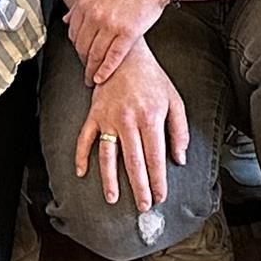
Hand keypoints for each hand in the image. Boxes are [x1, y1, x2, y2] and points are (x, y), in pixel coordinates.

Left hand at [63, 0, 170, 83]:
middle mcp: (95, 15)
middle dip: (82, 61)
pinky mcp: (128, 33)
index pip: (73, 33)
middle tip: (85, 70)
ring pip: (95, 54)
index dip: (76, 47)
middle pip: (81, 46)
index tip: (80, 54)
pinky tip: (101, 78)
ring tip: (91, 80)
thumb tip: (66, 19)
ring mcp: (111, 24)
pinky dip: (105, 70)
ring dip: (91, 70)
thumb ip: (81, 4)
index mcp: (85, 3)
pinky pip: (113, 57)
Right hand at [71, 44, 190, 213]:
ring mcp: (108, 118)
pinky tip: (81, 172)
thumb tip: (179, 158)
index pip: (155, 157)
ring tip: (113, 198)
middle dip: (139, 187)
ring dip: (110, 179)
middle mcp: (128, 121)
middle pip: (133, 162)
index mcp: (150, 118)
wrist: (125, 55)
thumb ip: (179, 130)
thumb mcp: (174, 100)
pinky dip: (82, 156)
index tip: (160, 195)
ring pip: (108, 155)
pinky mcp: (94, 114)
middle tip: (143, 206)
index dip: (158, 179)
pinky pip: (85, 138)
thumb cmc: (152, 78)